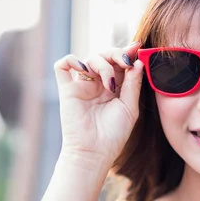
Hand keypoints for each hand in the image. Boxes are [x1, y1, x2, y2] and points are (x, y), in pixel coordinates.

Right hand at [54, 42, 143, 168]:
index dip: (127, 52)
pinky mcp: (67, 90)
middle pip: (104, 55)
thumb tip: (137, 61)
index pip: (118, 62)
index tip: (137, 48)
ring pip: (88, 58)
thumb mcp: (129, 107)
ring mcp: (81, 85)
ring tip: (109, 83)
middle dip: (116, 54)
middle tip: (125, 62)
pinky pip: (62, 66)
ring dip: (102, 64)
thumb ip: (133, 84)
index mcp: (113, 87)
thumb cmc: (113, 135)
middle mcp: (97, 83)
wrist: (94, 152)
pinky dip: (71, 60)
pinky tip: (84, 69)